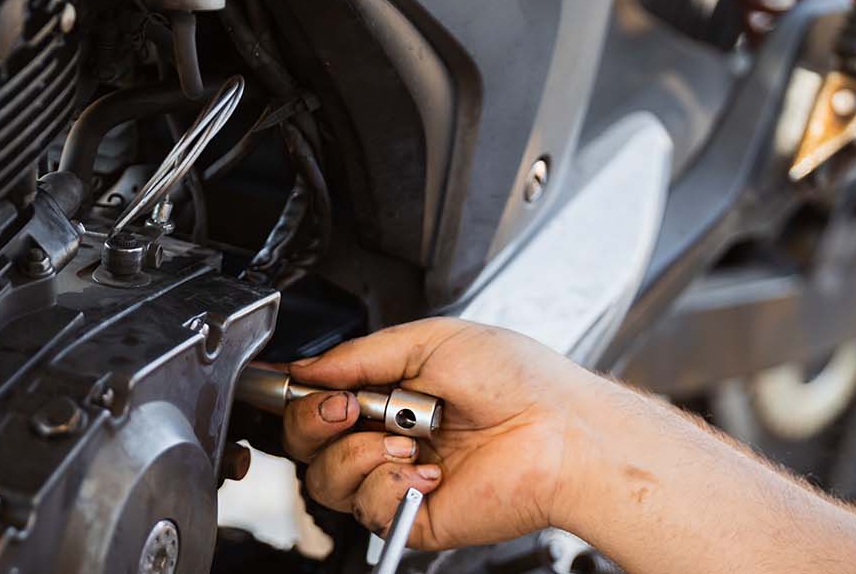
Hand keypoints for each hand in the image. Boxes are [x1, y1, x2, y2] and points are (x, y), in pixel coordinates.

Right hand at [281, 317, 607, 549]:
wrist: (560, 430)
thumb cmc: (520, 380)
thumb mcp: (432, 340)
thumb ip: (360, 355)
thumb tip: (307, 368)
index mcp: (392, 392)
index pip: (320, 398)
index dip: (301, 394)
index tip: (295, 383)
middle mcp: (390, 435)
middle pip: (308, 443)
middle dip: (315, 420)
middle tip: (348, 407)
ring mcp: (400, 477)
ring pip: (326, 479)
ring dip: (358, 453)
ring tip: (407, 439)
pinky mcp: (413, 515)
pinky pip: (366, 506)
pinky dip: (390, 483)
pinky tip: (429, 471)